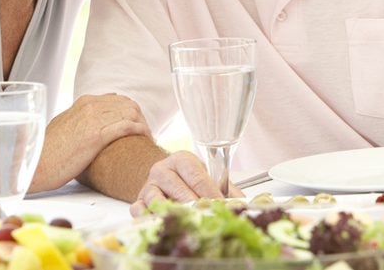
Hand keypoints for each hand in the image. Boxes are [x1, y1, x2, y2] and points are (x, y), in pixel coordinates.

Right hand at [37, 93, 149, 189]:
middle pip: (128, 104)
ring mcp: (93, 119)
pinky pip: (127, 126)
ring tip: (147, 138)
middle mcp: (90, 106)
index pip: (118, 99)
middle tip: (146, 133)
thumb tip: (89, 124)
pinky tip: (144, 139)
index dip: (131, 111)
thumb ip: (79, 120)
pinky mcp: (96, 135)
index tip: (137, 124)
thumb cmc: (48, 152)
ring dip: (143, 125)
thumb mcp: (63, 127)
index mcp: (83, 102)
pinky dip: (140, 131)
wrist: (36, 165)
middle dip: (141, 118)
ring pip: (130, 113)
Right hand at [128, 151, 244, 215]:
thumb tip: (246, 204)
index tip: (221, 207)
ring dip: (172, 213)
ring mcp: (148, 185)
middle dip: (194, 206)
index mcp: (182, 160)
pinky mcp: (137, 200)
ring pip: (157, 199)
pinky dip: (148, 218)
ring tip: (186, 222)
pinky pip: (138, 210)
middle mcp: (163, 170)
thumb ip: (226, 190)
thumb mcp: (207, 177)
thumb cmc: (187, 178)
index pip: (198, 177)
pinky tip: (161, 223)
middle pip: (179, 189)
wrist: (162, 176)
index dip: (211, 194)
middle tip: (207, 218)